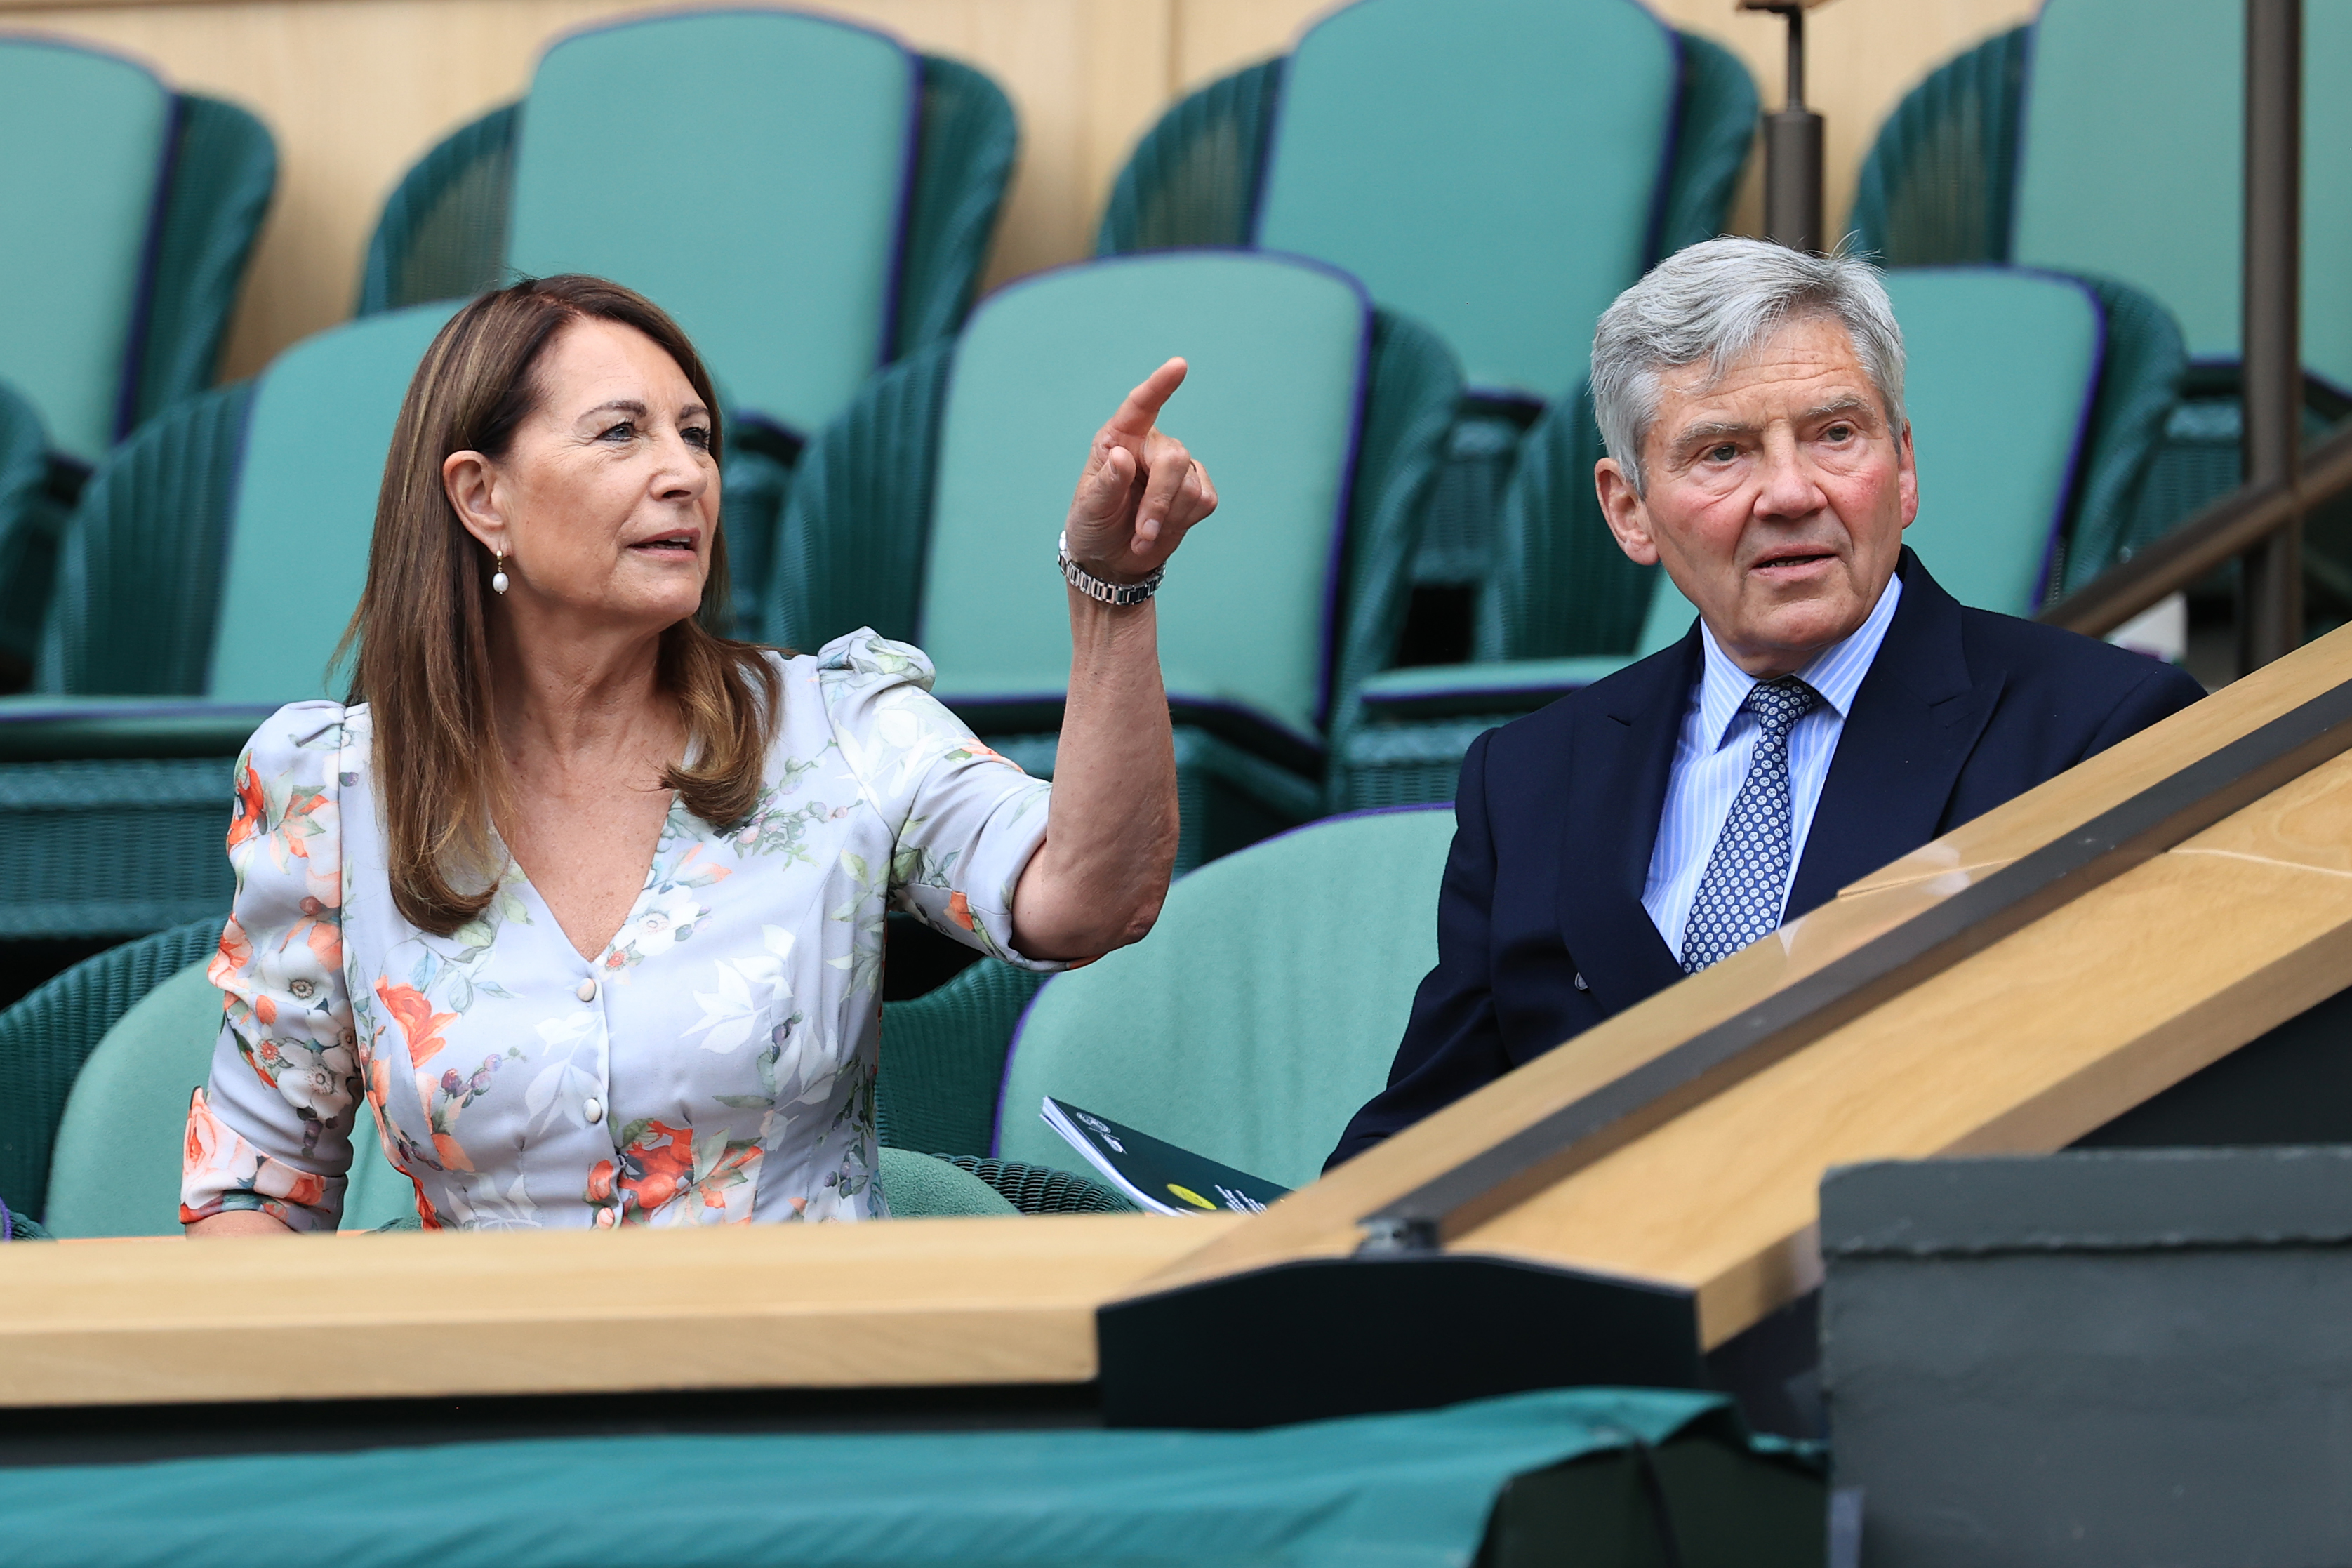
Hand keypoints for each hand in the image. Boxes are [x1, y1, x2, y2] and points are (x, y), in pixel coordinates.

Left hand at [1063, 357, 1218, 584]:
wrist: (1112, 559)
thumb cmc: (1093, 524)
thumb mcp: (1090, 507)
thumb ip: (1106, 483)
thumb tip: (1122, 456)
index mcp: (1119, 438)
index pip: (1141, 406)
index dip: (1160, 385)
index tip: (1179, 366)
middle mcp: (1151, 446)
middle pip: (1174, 458)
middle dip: (1160, 501)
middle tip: (1142, 533)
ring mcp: (1178, 466)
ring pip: (1190, 485)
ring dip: (1167, 519)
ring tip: (1143, 535)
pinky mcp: (1197, 489)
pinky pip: (1205, 499)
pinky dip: (1183, 521)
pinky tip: (1164, 528)